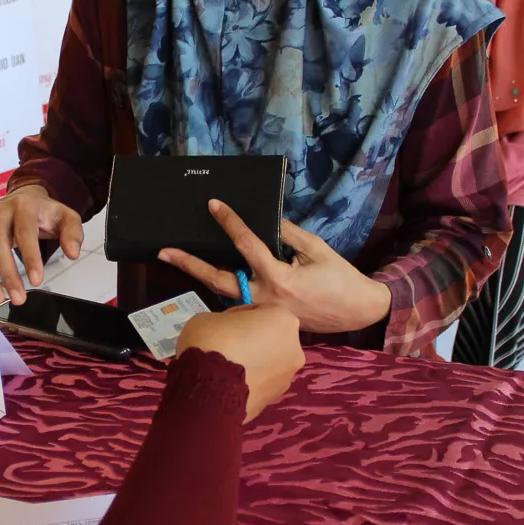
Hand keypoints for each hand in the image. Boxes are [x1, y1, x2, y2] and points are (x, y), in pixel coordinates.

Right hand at [0, 184, 83, 304]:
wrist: (24, 198)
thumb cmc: (44, 212)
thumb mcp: (66, 217)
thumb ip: (73, 233)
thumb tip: (72, 253)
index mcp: (23, 206)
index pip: (25, 233)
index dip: (31, 258)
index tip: (38, 281)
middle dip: (7, 274)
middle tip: (18, 298)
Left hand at [160, 201, 392, 334]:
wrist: (358, 312)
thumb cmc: (340, 279)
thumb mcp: (317, 248)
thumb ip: (289, 234)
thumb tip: (267, 219)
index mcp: (280, 279)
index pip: (247, 246)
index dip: (230, 223)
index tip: (215, 205)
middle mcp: (266, 299)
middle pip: (219, 281)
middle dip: (190, 265)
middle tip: (165, 252)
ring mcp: (263, 312)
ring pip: (224, 294)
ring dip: (200, 277)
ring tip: (177, 259)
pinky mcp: (265, 319)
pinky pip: (238, 302)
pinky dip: (223, 287)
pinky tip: (208, 274)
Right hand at [176, 305, 304, 422]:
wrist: (207, 389)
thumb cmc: (211, 342)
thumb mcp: (210, 317)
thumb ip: (226, 321)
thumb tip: (228, 333)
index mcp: (283, 319)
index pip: (261, 311)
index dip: (240, 316)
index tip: (223, 324)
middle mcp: (294, 348)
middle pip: (270, 338)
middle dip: (252, 341)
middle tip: (226, 345)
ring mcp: (287, 377)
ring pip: (268, 363)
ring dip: (252, 362)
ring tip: (226, 368)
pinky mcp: (275, 398)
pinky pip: (262, 383)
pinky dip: (250, 381)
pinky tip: (229, 383)